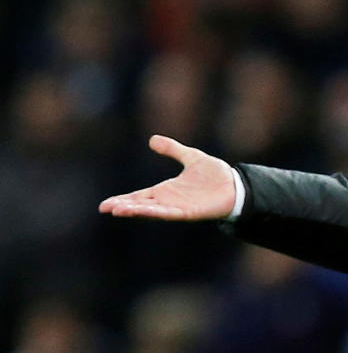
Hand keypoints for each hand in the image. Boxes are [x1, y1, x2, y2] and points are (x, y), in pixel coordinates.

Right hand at [99, 135, 235, 220]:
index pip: (140, 196)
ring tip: (118, 210)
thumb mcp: (191, 156)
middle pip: (142, 205)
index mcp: (166, 190)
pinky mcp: (190, 212)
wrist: (236, 184)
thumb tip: (153, 139)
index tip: (106, 205)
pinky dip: (157, 212)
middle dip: (124, 206)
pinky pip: (170, 213)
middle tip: (105, 208)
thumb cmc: (215, 175)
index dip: (124, 199)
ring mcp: (179, 207)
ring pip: (153, 210)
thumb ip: (173, 149)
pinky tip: (145, 211)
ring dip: (136, 211)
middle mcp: (169, 200)